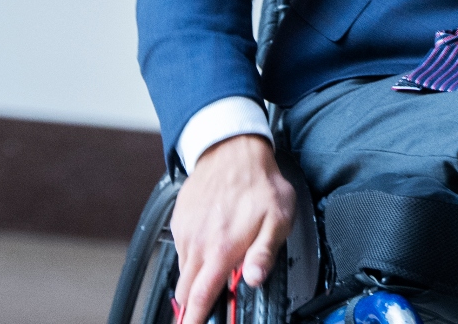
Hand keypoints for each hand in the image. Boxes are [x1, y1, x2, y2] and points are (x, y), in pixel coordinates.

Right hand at [171, 134, 295, 323]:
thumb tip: (254, 279)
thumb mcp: (278, 218)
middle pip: (185, 291)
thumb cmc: (259, 183)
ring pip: (183, 271)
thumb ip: (264, 253)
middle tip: (206, 307)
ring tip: (216, 267)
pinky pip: (181, 249)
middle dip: (193, 305)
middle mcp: (198, 244)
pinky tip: (210, 243)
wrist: (233, 150)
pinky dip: (193, 255)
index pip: (201, 297)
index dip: (195, 319)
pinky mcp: (179, 221)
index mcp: (221, 249)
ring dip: (195, 278)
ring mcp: (185, 232)